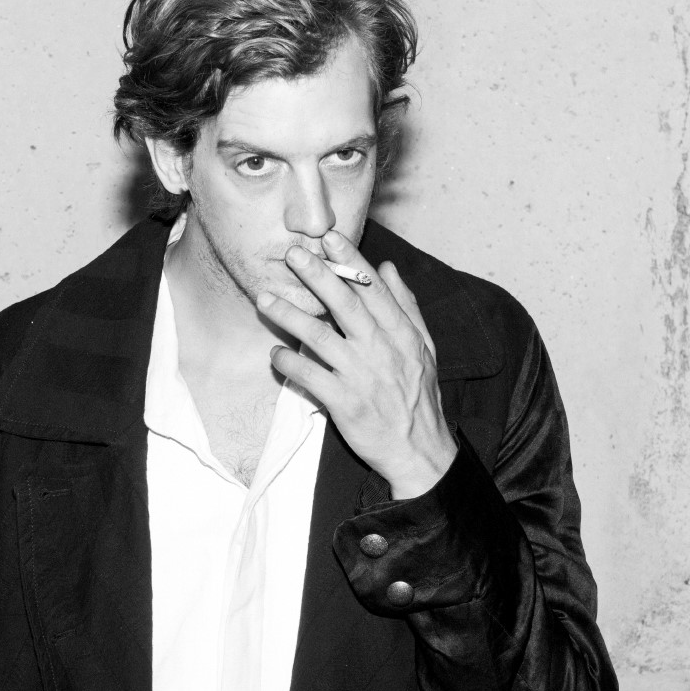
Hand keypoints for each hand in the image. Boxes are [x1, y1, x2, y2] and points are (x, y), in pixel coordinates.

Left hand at [256, 230, 457, 498]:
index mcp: (401, 333)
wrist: (419, 451)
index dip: (351, 261)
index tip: (330, 239)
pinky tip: (274, 354)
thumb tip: (387, 267)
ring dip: (289, 315)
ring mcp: (361, 375)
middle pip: (345, 304)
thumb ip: (406, 305)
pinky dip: (289, 363)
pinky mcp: (344, 402)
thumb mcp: (424, 347)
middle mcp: (381, 349)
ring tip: (265, 300)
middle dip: (317, 276)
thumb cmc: (418, 396)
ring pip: (319, 337)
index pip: (373, 289)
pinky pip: (309, 376)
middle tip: (293, 255)